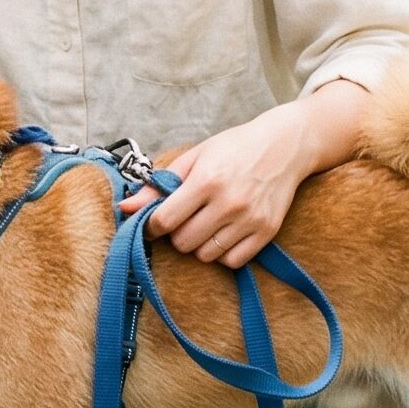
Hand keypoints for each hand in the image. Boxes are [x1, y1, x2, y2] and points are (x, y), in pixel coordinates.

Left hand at [115, 106, 314, 267]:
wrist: (284, 146)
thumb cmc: (234, 148)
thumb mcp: (194, 157)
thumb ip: (158, 185)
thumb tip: (125, 208)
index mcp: (206, 180)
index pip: (165, 221)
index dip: (151, 226)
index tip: (152, 223)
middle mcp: (229, 203)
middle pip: (183, 242)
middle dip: (176, 233)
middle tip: (184, 218)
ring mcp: (250, 220)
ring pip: (206, 255)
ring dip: (199, 244)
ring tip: (206, 223)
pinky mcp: (267, 232)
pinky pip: (232, 261)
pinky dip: (222, 253)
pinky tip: (223, 233)